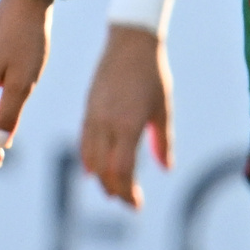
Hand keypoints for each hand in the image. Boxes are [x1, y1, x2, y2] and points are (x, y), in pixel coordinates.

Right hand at [77, 24, 174, 205]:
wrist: (129, 45)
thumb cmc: (152, 76)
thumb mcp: (163, 109)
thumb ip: (162, 141)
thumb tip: (165, 168)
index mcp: (127, 125)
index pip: (122, 169)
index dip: (127, 190)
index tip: (136, 204)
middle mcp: (106, 124)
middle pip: (104, 168)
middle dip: (114, 189)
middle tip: (127, 202)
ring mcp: (93, 117)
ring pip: (90, 157)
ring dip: (100, 177)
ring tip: (111, 189)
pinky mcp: (87, 110)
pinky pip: (84, 142)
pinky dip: (88, 160)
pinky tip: (92, 169)